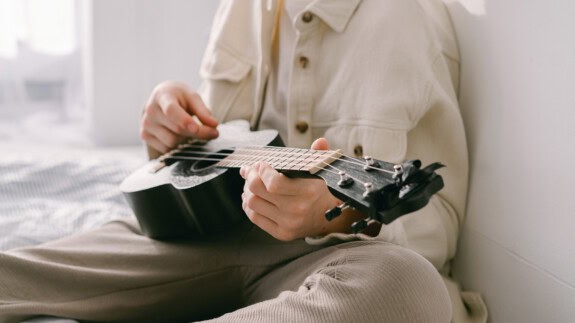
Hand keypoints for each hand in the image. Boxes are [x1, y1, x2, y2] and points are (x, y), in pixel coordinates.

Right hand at [140, 81, 218, 154]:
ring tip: (187, 128)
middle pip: (177, 129)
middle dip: (198, 133)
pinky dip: (176, 145)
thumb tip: (214, 125)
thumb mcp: (192, 97)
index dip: (184, 121)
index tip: (196, 128)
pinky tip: (177, 134)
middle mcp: (151, 111)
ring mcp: (146, 124)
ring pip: (172, 142)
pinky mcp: (145, 136)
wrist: (160, 97)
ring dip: (186, 139)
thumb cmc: (178, 96)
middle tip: (213, 132)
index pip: (171, 110)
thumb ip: (203, 111)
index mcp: (163, 97)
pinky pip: (166, 149)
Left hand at [240, 138, 365, 240]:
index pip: (273, 183)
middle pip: (257, 191)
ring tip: (251, 184)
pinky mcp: (282, 233)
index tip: (261, 164)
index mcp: (308, 192)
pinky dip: (248, 206)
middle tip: (252, 171)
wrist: (332, 218)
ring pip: (253, 204)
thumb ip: (320, 154)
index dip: (261, 171)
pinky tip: (252, 197)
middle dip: (251, 176)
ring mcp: (288, 223)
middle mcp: (297, 210)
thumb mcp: (323, 170)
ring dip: (247, 191)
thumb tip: (319, 142)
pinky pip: (255, 218)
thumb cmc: (323, 190)